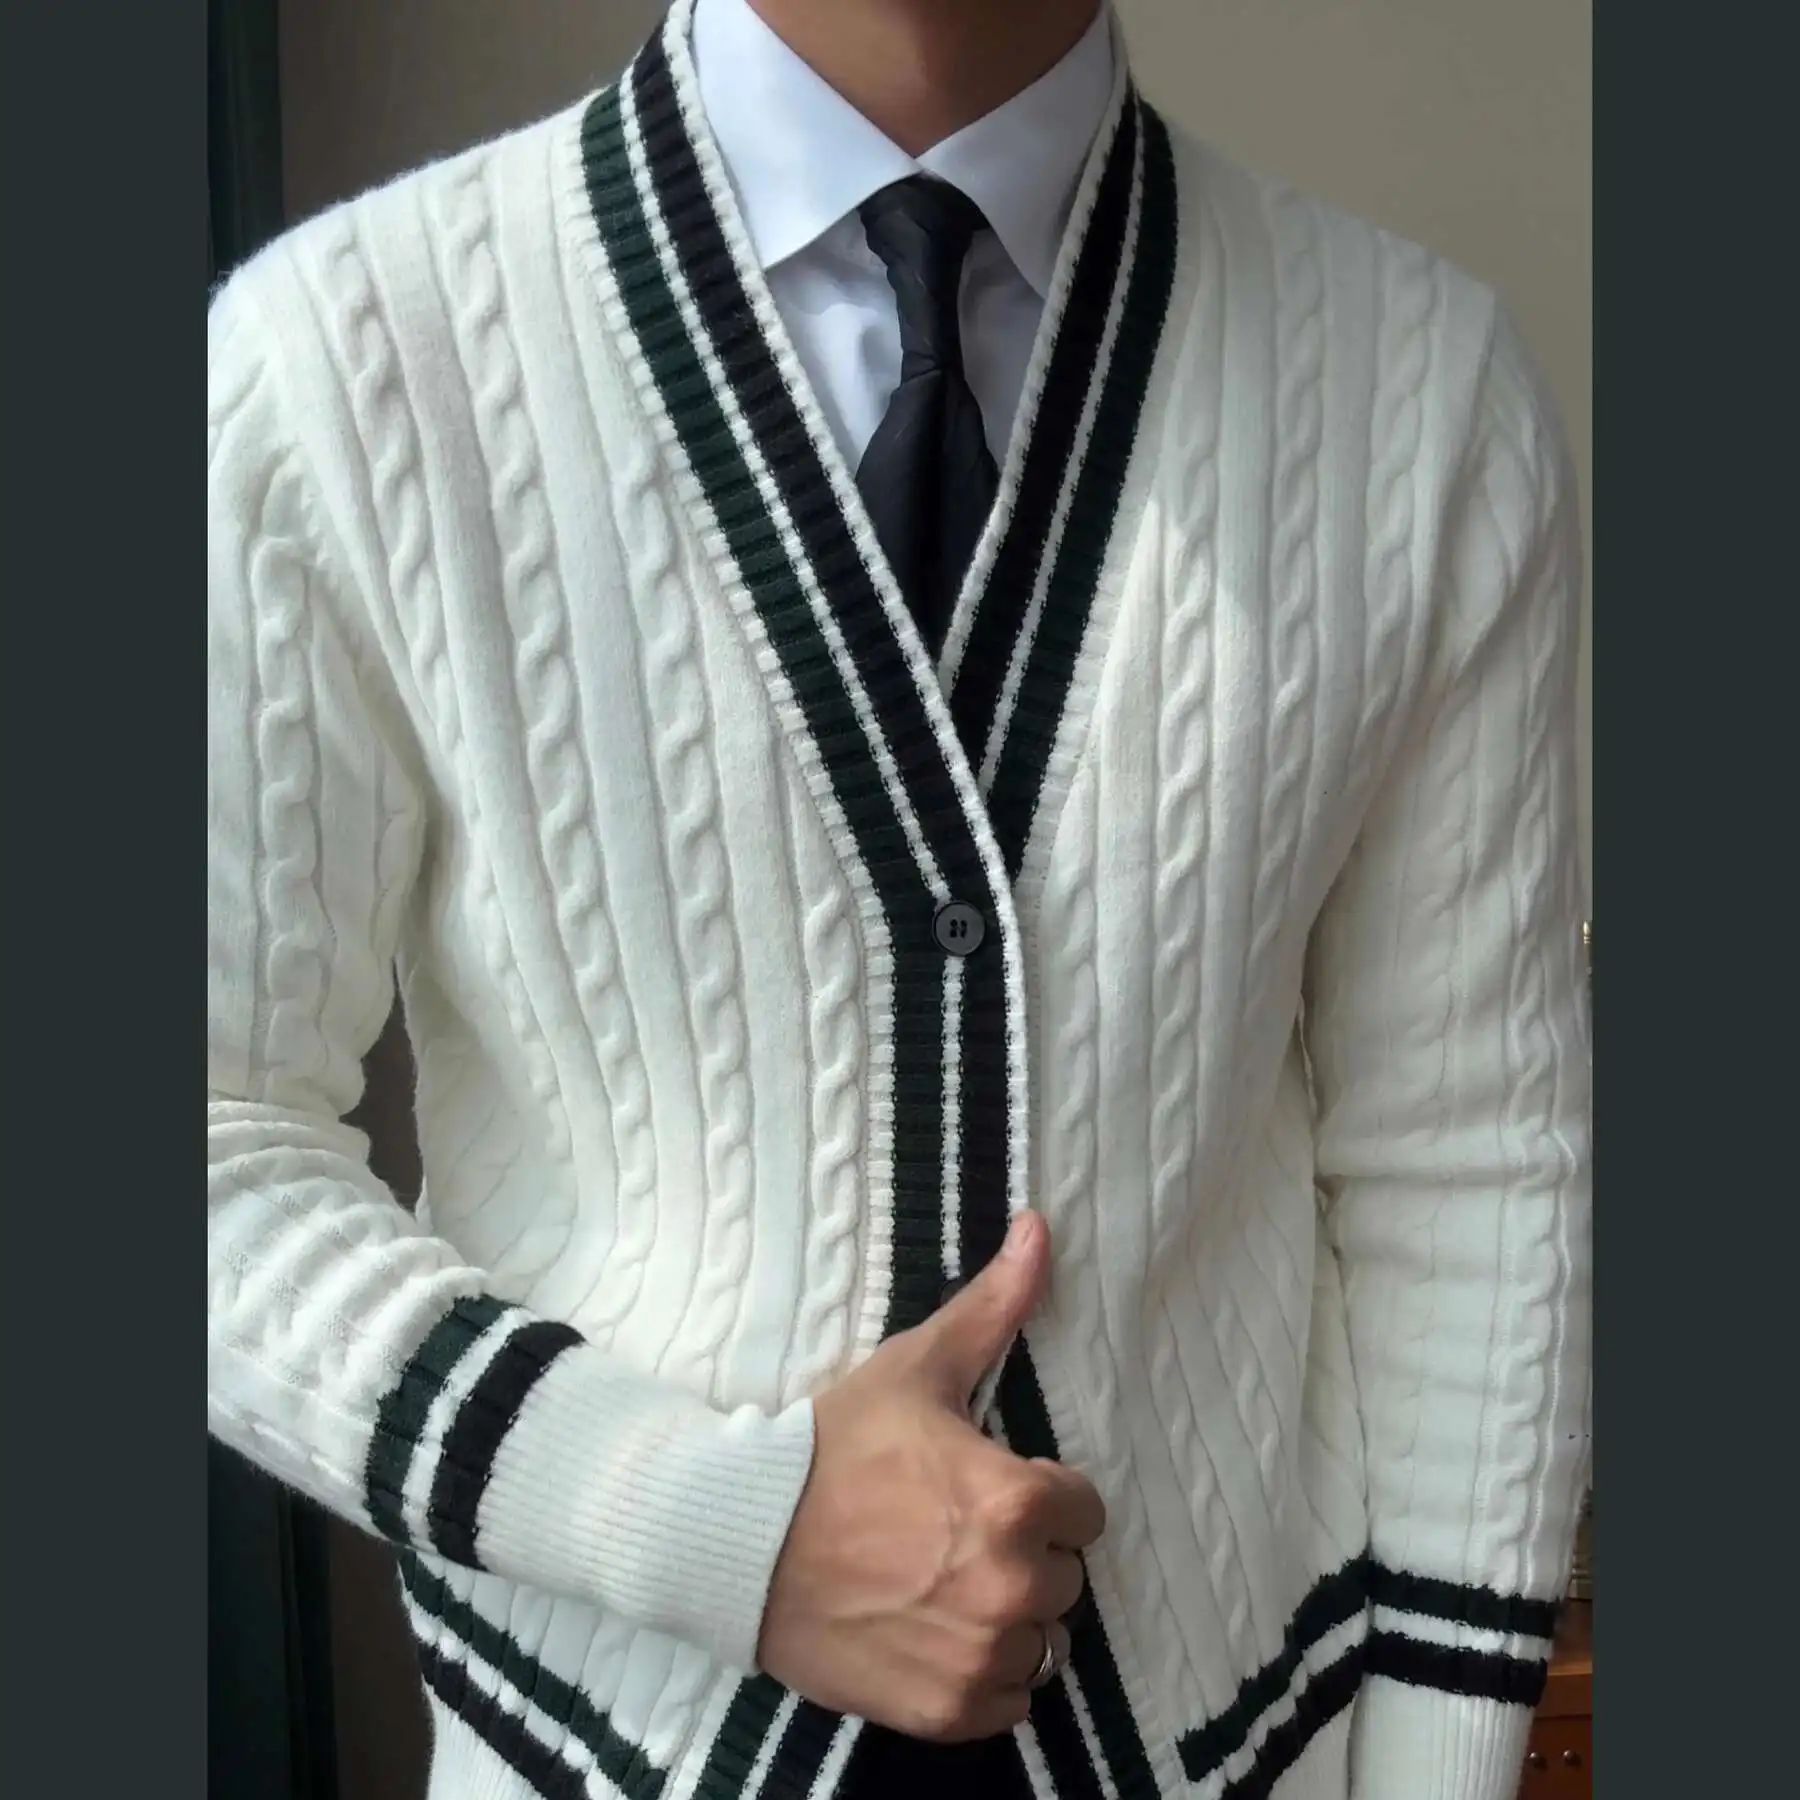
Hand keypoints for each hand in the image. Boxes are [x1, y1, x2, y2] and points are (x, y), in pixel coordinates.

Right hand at [757, 1212, 1103, 1741]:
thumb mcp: (915, 1368)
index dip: (1040, 1493)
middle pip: (1063, 1575)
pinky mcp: (946, 1711)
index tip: (987, 1485)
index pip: (1084, 1510)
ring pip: (1041, 1640)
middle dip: (1023, 1552)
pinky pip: (1010, 1701)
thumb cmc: (832, 1448)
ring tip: (943, 1582)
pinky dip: (984, 1675)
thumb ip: (993, 1306)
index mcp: (1016, 1503)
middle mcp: (1010, 1587)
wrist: (740, 1540)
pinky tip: (935, 1632)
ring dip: (1009, 1616)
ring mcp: (979, 1657)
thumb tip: (1040, 1227)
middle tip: (954, 1532)